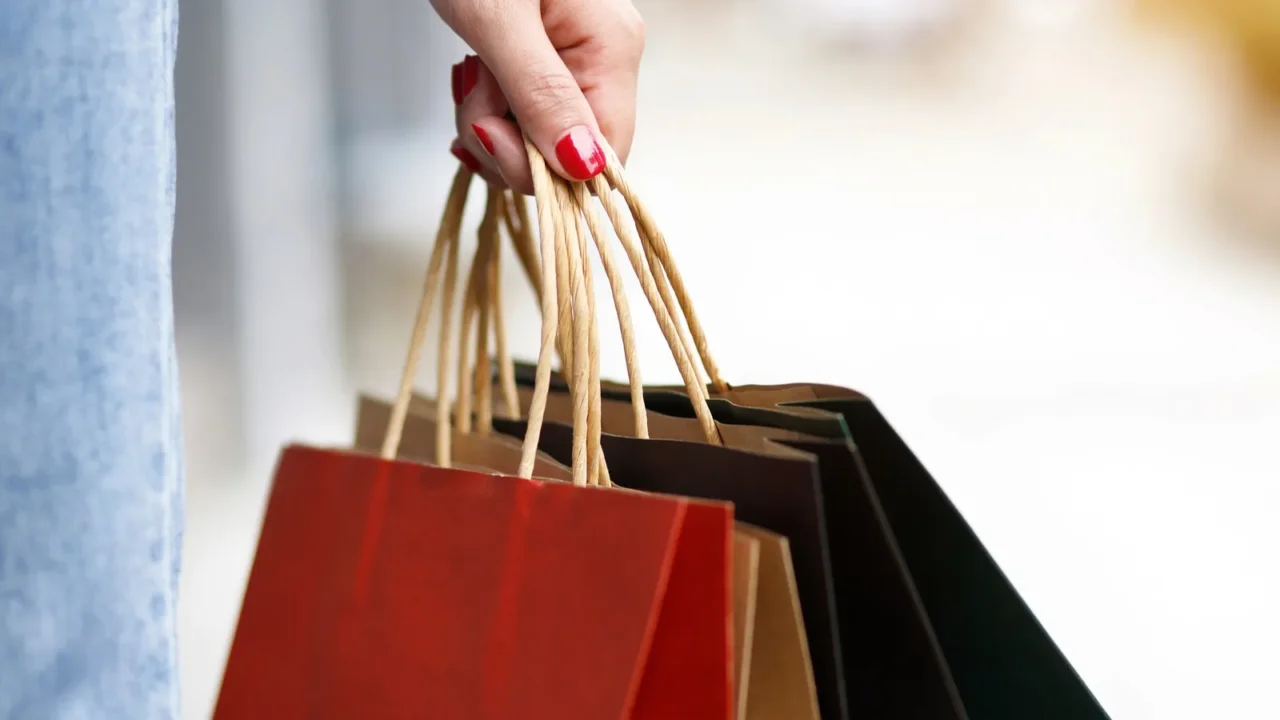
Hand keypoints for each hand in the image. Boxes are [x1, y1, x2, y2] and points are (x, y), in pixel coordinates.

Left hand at [431, 0, 645, 192]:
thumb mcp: (499, 21)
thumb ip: (541, 94)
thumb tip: (584, 167)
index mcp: (612, 47)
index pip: (604, 155)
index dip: (547, 171)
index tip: (488, 137)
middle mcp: (606, 59)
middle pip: (570, 154)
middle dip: (508, 144)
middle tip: (471, 98)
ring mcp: (579, 61)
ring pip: (542, 141)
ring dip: (491, 126)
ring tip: (470, 75)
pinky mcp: (549, 60)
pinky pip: (527, 117)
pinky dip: (492, 111)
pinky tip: (475, 81)